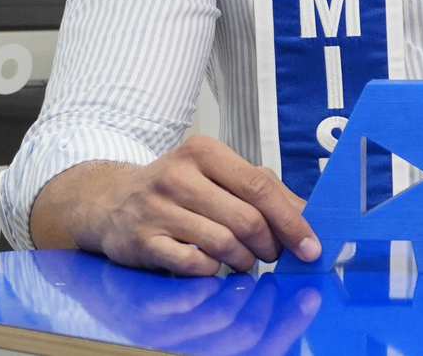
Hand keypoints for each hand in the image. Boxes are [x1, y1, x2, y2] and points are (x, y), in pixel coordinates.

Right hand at [75, 136, 320, 275]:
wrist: (111, 203)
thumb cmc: (177, 189)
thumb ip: (261, 188)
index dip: (291, 219)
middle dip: (269, 245)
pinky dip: (212, 270)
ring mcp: (157, 208)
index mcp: (204, 152)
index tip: (311, 245)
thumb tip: (306, 215)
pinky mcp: (143, 240)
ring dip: (244, 261)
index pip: (260, 185)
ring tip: (243, 261)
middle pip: (245, 218)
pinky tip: (212, 265)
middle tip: (271, 254)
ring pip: (223, 244)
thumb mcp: (216, 175)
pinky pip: (194, 264)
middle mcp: (178, 175)